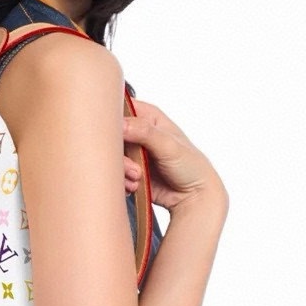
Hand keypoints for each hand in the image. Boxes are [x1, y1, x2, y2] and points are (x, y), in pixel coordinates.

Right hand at [122, 99, 227, 215]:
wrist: (193, 196)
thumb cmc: (191, 166)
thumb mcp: (169, 145)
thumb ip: (145, 132)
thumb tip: (122, 125)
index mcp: (148, 118)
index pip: (121, 109)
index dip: (113, 120)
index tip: (115, 136)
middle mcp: (138, 133)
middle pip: (112, 136)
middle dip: (118, 154)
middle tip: (132, 166)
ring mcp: (133, 153)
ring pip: (112, 157)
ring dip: (122, 170)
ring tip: (137, 177)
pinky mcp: (130, 171)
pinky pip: (115, 174)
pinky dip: (122, 182)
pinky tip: (135, 185)